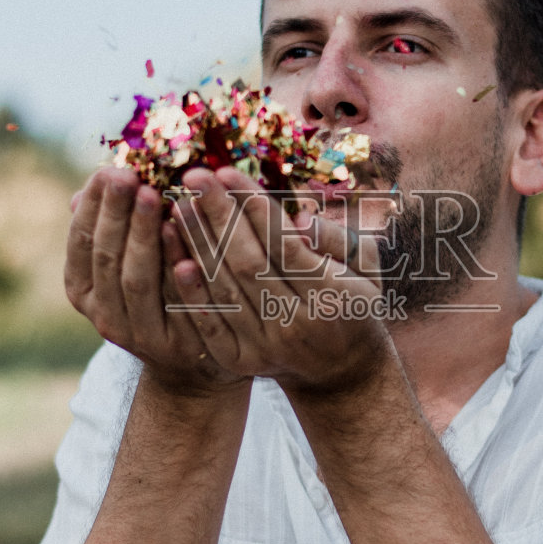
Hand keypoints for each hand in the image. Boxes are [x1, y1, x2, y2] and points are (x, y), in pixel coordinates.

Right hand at [64, 168, 247, 397]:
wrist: (192, 363)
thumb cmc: (158, 295)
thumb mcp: (126, 263)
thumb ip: (110, 228)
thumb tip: (86, 188)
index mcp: (83, 290)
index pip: (81, 241)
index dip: (93, 206)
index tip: (108, 170)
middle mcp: (103, 316)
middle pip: (106, 258)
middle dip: (114, 213)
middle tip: (127, 175)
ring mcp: (138, 335)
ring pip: (135, 280)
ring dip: (141, 235)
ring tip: (153, 194)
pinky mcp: (177, 344)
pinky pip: (176, 301)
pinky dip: (175, 267)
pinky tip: (180, 234)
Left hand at [166, 167, 394, 395]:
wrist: (338, 372)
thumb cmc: (352, 303)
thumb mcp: (366, 268)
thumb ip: (338, 238)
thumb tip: (299, 218)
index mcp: (332, 295)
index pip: (285, 243)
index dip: (254, 207)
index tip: (227, 172)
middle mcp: (297, 323)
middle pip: (250, 262)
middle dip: (219, 215)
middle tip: (194, 176)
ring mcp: (266, 346)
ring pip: (226, 289)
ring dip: (198, 245)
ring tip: (180, 205)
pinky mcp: (240, 361)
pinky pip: (211, 323)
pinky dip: (192, 293)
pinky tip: (176, 259)